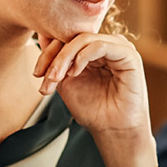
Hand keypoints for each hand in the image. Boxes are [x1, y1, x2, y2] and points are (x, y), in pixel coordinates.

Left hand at [34, 33, 157, 166]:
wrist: (112, 130)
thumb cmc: (93, 110)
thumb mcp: (66, 82)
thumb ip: (56, 61)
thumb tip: (41, 36)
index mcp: (94, 50)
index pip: (68, 38)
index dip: (49, 52)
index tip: (37, 74)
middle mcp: (108, 45)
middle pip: (74, 36)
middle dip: (54, 56)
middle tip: (45, 77)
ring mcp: (119, 48)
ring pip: (84, 39)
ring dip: (65, 57)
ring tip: (57, 78)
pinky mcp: (129, 55)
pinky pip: (100, 45)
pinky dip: (82, 56)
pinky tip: (75, 72)